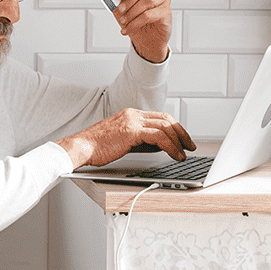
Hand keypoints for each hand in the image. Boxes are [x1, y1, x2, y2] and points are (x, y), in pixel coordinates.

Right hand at [56, 108, 195, 169]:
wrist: (81, 148)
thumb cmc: (96, 147)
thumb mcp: (122, 141)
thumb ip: (141, 140)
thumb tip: (161, 146)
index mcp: (130, 115)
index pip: (160, 117)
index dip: (175, 128)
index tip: (183, 139)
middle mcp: (132, 114)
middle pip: (166, 119)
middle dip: (181, 133)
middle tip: (190, 146)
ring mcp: (132, 121)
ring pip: (165, 127)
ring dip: (178, 141)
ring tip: (183, 154)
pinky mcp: (131, 131)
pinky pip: (159, 137)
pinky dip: (170, 146)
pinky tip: (174, 154)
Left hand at [114, 0, 170, 62]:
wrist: (148, 38)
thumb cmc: (136, 20)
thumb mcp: (123, 10)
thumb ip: (119, 2)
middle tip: (120, 10)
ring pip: (148, 0)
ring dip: (132, 12)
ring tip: (123, 21)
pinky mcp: (166, 12)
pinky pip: (150, 15)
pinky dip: (135, 22)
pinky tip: (128, 28)